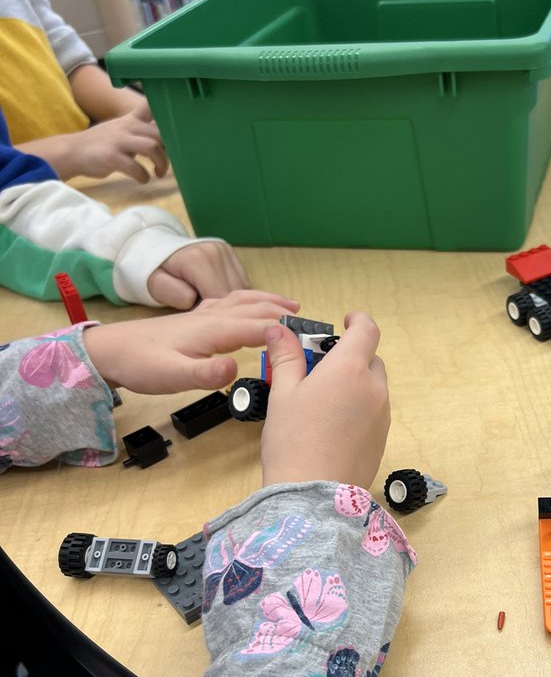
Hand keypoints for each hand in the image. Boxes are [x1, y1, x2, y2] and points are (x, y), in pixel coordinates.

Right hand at [75, 112, 167, 182]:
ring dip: (161, 163)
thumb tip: (164, 139)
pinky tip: (143, 179)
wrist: (72, 152)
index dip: (167, 112)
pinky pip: (136, 168)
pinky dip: (144, 176)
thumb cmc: (101, 144)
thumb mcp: (120, 130)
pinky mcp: (112, 157)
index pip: (150, 106)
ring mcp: (118, 141)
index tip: (178, 125)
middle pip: (159, 133)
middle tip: (165, 164)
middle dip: (169, 151)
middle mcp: (126, 126)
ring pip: (152, 147)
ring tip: (159, 173)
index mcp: (130, 120)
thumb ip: (140, 131)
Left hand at [82, 290, 298, 393]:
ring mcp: (204, 314)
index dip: (288, 333)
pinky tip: (252, 306)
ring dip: (271, 301)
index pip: (260, 327)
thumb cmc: (141, 364)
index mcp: (214, 329)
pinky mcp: (196, 317)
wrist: (110, 351)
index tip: (313, 340)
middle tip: (313, 325)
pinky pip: (232, 301)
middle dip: (287, 314)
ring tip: (294, 306)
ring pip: (246, 300)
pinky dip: (252, 300)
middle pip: (258, 308)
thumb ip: (205, 374)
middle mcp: (213, 315)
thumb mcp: (172, 376)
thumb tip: (234, 368)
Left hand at [148, 241, 250, 308]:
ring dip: (232, 303)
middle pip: (235, 293)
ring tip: (212, 307)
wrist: (156, 246)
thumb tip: (196, 302)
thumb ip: (176, 295)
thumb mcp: (156, 286)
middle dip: (224, 309)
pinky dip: (234, 294)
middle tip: (207, 318)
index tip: (203, 324)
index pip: (220, 296)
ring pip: (243, 289)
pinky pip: (243, 282)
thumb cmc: (154, 271)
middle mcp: (217, 252)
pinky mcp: (233, 254)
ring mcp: (227, 252)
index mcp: (197, 260)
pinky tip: (218, 298)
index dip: (215, 315)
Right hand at [261, 312, 389, 489]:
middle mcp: (373, 389)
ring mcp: (382, 415)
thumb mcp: (283, 393)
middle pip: (370, 359)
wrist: (312, 495)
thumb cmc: (293, 442)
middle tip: (318, 368)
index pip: (367, 330)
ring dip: (354, 384)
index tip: (346, 320)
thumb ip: (286, 357)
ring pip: (372, 387)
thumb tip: (278, 330)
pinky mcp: (382, 438)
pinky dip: (358, 407)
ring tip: (321, 400)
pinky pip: (373, 411)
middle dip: (348, 357)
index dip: (358, 321)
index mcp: (350, 370)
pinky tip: (331, 425)